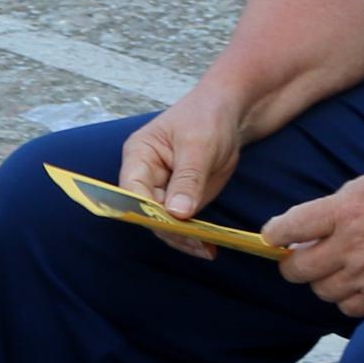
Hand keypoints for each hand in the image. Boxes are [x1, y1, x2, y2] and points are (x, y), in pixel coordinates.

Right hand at [116, 85, 252, 260]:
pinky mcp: (181, 199)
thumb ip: (187, 178)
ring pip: (163, 224)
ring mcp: (162, 190)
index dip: (148, 211)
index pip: (132, 191)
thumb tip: (175, 213)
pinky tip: (209, 247)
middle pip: (146, 213)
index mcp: (139, 155)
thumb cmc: (207, 117)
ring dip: (183, 239)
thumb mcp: (199, 145)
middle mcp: (144, 176)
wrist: (230, 113)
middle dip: (170, 231)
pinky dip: (194, 236)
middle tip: (197, 243)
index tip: (173, 225)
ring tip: (207, 249)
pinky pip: (181, 224)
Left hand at [262, 170, 363, 317]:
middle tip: (301, 256)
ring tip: (339, 265)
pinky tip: (358, 280)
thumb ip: (329, 210)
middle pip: (297, 270)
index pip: (288, 228)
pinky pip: (348, 307)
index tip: (275, 236)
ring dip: (323, 280)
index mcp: (346, 211)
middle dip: (293, 263)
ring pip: (321, 291)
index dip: (274, 234)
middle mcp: (354, 246)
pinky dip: (347, 297)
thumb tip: (297, 234)